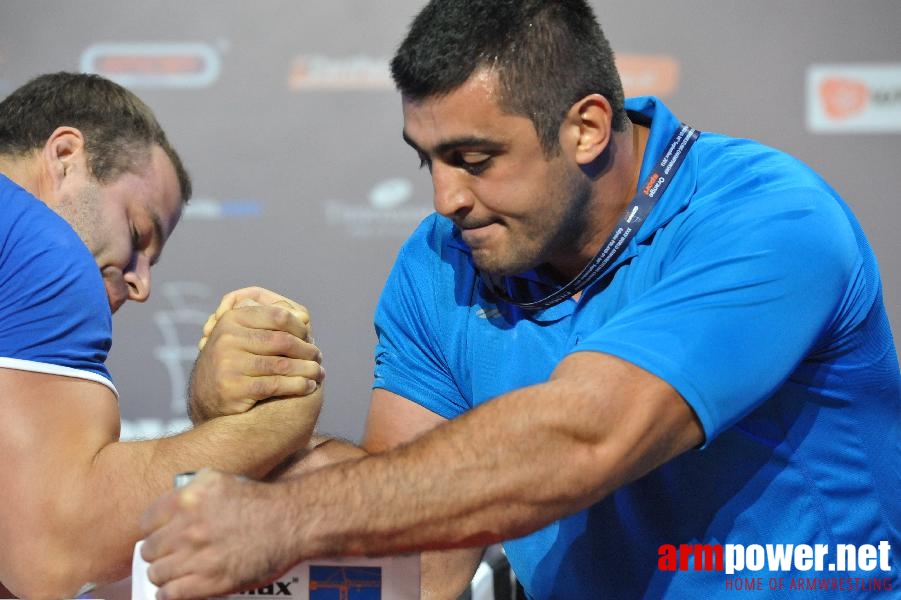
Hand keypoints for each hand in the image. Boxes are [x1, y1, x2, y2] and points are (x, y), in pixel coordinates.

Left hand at [140, 469, 293, 598]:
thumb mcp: (220, 480)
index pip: (146, 522)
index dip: (154, 530)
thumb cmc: (259, 501)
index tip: (160, 535)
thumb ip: (190, 490)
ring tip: (175, 573)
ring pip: (156, 574)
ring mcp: (196, 557)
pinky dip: (169, 594)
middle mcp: (187, 528)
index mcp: (186, 500)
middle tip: (170, 554)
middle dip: (159, 553)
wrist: (289, 522)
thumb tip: (169, 505)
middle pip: (149, 550)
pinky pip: (170, 594)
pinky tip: (175, 590)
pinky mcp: (209, 582)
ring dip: (164, 574)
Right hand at [188, 287, 324, 422]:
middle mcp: (227, 338)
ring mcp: (229, 363)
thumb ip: (269, 323)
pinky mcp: (234, 387)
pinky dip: (298, 386)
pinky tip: (308, 387)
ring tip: (318, 372)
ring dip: (307, 369)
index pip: (277, 315)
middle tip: (318, 356)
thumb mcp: (244, 334)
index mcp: (232, 319)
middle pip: (282, 340)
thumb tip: (304, 317)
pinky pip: (276, 385)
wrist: (207, 395)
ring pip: (282, 364)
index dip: (299, 326)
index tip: (308, 335)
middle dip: (306, 349)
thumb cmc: (236, 360)